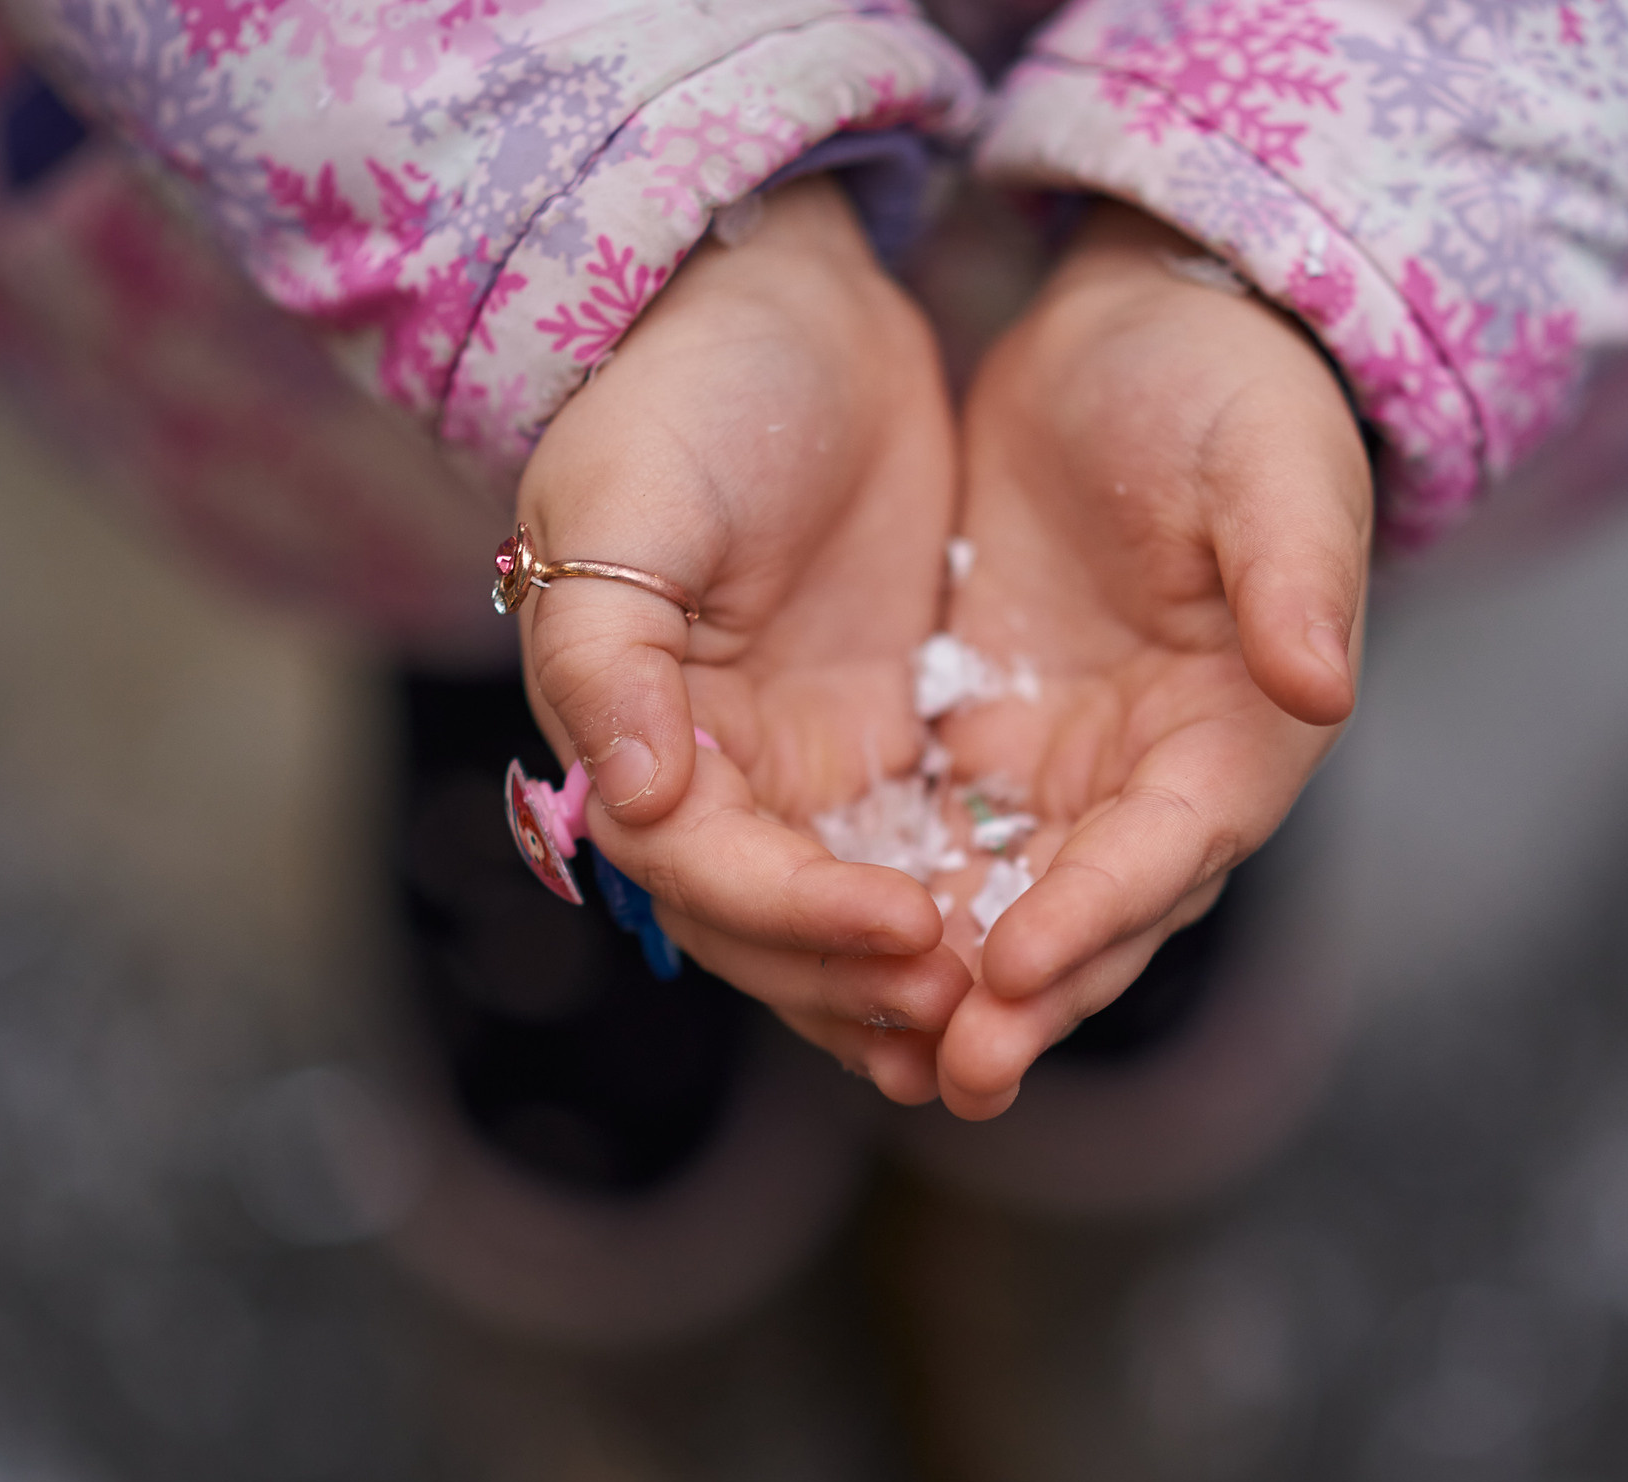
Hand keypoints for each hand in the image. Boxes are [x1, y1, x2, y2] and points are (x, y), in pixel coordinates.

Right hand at [516, 177, 969, 1102]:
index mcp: (635, 732)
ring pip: (841, 917)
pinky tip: (1015, 960)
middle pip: (772, 929)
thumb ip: (612, 656)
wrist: (779, 308)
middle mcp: (710, 774)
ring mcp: (796, 765)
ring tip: (994, 1026)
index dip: (801, 920)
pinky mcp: (876, 740)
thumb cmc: (684, 392)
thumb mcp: (624, 502)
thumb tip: (637, 797)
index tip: (906, 930)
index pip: (709, 873)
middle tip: (967, 1010)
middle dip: (859, 980)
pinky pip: (911, 857)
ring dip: (903, 981)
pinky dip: (951, 914)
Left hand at [932, 202, 1373, 1118]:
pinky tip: (845, 964)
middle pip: (1098, 912)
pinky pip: (953, 852)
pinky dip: (913, 914)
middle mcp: (1168, 776)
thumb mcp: (1271, 460)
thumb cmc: (1229, 389)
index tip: (1017, 962)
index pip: (1174, 844)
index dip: (1100, 910)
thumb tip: (1322, 681)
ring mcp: (1082, 772)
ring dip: (965, 987)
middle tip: (956, 1071)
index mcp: (1248, 725)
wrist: (1145, 334)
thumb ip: (1294, 570)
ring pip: (1020, 905)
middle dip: (1030, 997)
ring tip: (897, 1058)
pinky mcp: (1002, 746)